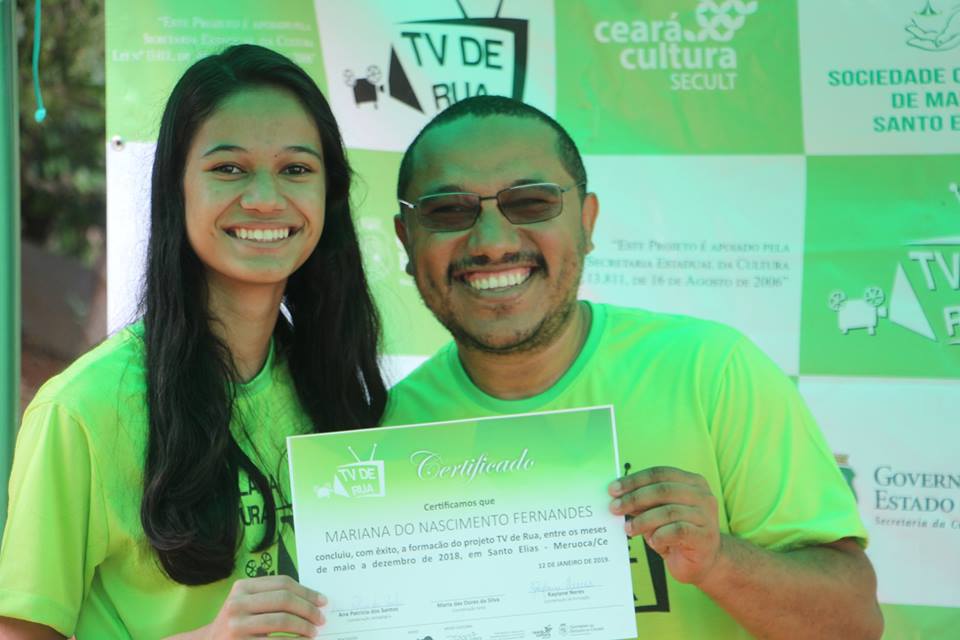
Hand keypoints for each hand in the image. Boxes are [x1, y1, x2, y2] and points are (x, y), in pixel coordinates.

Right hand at [203, 575, 325, 638]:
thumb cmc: (236, 624)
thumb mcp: (247, 604)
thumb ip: (272, 597)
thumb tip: (312, 600)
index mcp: (242, 587)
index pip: (283, 583)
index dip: (306, 591)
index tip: (322, 600)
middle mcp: (238, 603)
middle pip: (284, 599)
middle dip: (308, 609)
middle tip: (321, 618)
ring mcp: (237, 625)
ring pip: (282, 620)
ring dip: (304, 626)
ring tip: (313, 632)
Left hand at [609, 466, 720, 584]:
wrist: (703, 562)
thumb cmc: (677, 534)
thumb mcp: (658, 513)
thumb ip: (644, 503)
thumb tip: (619, 497)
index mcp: (692, 482)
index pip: (659, 473)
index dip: (634, 480)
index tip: (613, 489)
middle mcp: (702, 495)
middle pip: (663, 490)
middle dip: (635, 498)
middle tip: (615, 508)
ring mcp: (706, 516)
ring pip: (669, 511)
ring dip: (643, 520)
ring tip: (629, 528)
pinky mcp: (704, 536)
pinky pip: (678, 531)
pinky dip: (660, 535)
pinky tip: (652, 541)